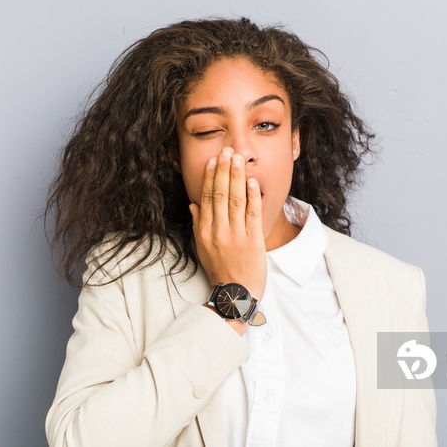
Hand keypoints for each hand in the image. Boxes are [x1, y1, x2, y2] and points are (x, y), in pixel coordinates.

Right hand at [189, 147, 266, 302]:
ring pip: (235, 200)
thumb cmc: (220, 270)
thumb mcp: (202, 248)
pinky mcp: (253, 240)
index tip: (213, 160)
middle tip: (227, 151)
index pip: (206, 198)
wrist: (236, 294)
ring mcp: (236, 235)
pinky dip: (252, 196)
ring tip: (238, 159)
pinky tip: (252, 181)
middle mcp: (218, 231)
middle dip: (224, 171)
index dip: (209, 177)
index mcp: (204, 232)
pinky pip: (252, 214)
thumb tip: (193, 204)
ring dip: (237, 177)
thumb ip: (198, 224)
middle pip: (219, 194)